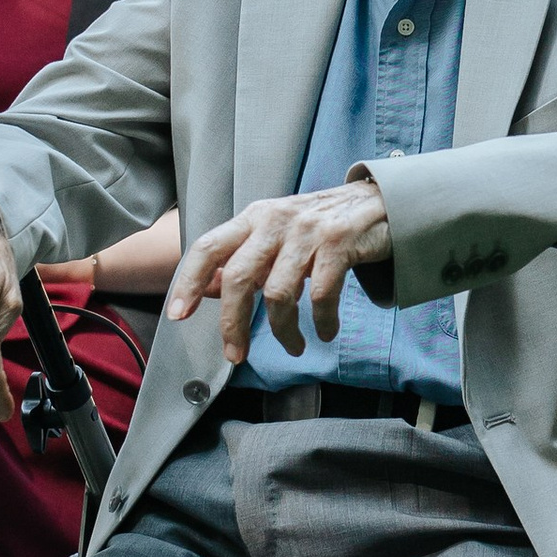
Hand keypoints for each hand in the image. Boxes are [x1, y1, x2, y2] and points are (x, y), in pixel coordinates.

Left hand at [167, 180, 393, 363]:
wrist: (378, 202)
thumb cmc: (321, 225)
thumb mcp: (276, 235)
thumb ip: (244, 260)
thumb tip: (206, 290)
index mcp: (254, 218)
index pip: (208, 247)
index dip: (188, 282)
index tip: (178, 314)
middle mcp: (275, 220)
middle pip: (238, 277)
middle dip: (233, 323)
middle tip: (235, 355)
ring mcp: (307, 231)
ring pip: (278, 293)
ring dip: (283, 331)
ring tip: (294, 347)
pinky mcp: (339, 243)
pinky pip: (321, 294)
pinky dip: (321, 321)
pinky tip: (324, 331)